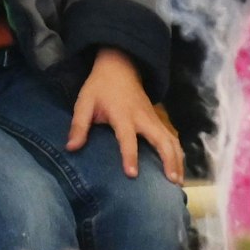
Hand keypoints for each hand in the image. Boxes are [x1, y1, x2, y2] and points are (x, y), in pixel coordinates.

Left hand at [69, 48, 183, 182]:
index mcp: (123, 114)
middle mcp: (143, 118)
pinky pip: (171, 137)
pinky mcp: (158, 119)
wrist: (120, 67)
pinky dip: (177, 153)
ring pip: (171, 139)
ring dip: (177, 159)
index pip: (128, 138)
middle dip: (168, 160)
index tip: (133, 175)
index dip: (130, 156)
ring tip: (179, 181)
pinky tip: (179, 168)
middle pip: (161, 139)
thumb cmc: (100, 87)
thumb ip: (79, 125)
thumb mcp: (84, 103)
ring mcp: (153, 118)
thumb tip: (71, 148)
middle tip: (172, 182)